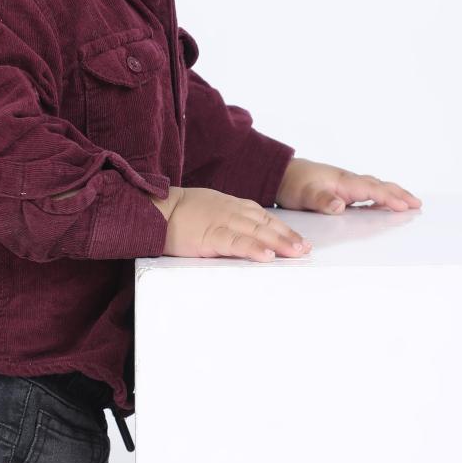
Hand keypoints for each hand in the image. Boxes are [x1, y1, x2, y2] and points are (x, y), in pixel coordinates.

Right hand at [154, 186, 311, 260]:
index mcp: (232, 206)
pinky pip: (236, 242)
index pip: (265, 218)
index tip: (300, 240)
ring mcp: (222, 222)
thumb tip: (245, 233)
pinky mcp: (209, 236)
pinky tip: (267, 257)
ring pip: (257, 232)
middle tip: (306, 249)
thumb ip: (229, 219)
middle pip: (266, 224)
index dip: (284, 229)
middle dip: (289, 237)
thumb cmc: (179, 213)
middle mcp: (232, 212)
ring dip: (279, 243)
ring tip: (296, 253)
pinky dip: (253, 249)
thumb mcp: (210, 210)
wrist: (155, 208)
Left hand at [274, 157, 421, 213]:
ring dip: (393, 195)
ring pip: (375, 189)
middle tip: (417, 204)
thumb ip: (321, 200)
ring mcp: (347, 186)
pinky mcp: (343, 191)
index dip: (389, 198)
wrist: (281, 175)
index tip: (405, 206)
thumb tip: (339, 206)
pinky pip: (367, 193)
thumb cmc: (293, 183)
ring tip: (410, 203)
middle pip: (379, 186)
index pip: (372, 190)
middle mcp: (348, 182)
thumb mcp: (304, 194)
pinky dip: (381, 198)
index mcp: (343, 182)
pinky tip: (385, 206)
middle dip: (399, 194)